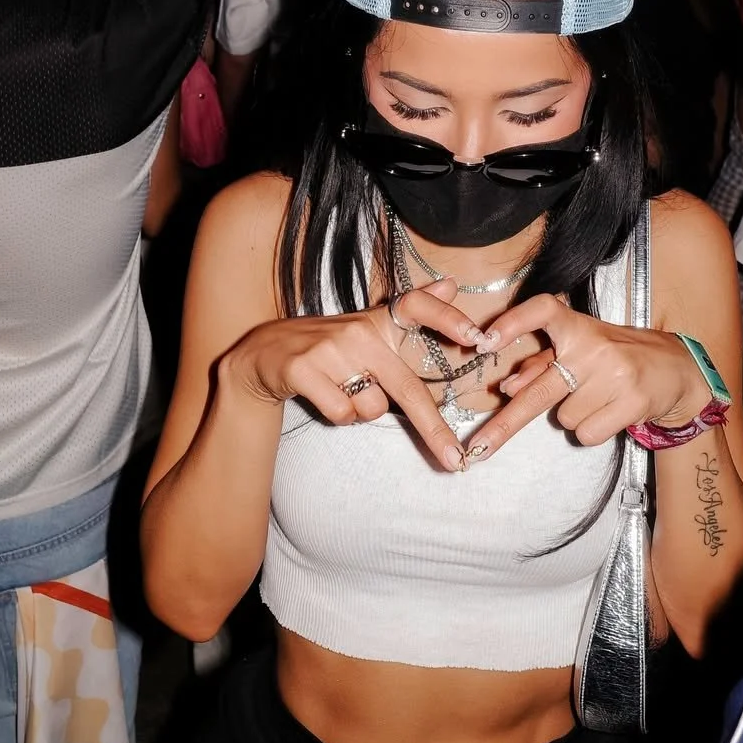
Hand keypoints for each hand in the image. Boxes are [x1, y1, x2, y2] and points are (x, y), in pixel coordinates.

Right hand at [225, 280, 489, 473]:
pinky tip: (323, 397)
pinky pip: (342, 413)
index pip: (418, 306)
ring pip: (372, 407)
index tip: (477, 339)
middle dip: (433, 429)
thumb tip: (450, 282)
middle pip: (407, 386)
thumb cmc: (329, 348)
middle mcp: (358, 330)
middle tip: (455, 460)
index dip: (448, 318)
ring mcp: (330, 349)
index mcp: (378, 321)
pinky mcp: (304, 369)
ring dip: (363, 412)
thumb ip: (412, 310)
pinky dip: (338, 416)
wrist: (264, 355)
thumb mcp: (369, 327)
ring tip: (343, 391)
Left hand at [463, 296, 711, 461]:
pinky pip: (586, 434)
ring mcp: (615, 374)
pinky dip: (591, 430)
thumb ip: (540, 365)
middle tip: (477, 448)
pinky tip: (610, 412)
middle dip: (504, 425)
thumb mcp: (580, 351)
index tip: (485, 343)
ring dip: (573, 415)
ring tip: (598, 398)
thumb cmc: (617, 357)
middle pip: (539, 391)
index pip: (543, 311)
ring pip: (563, 419)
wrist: (677, 370)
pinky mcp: (632, 401)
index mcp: (578, 326)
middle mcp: (594, 347)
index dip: (513, 324)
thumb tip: (508, 389)